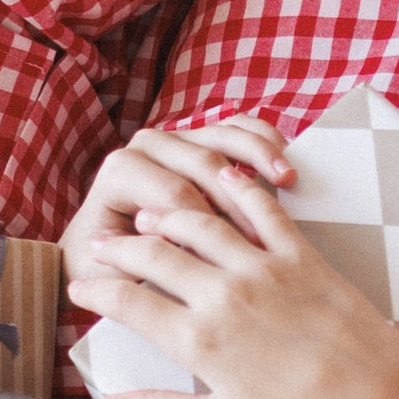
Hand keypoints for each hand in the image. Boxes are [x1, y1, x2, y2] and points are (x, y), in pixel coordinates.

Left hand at [63, 113, 294, 305]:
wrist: (112, 245)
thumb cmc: (117, 266)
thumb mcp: (120, 271)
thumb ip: (140, 263)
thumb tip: (175, 263)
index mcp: (121, 170)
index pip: (174, 193)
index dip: (207, 225)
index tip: (235, 258)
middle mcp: (145, 144)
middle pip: (202, 164)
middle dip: (236, 201)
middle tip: (262, 239)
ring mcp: (177, 136)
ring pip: (223, 138)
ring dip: (260, 156)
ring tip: (287, 180)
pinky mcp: (203, 136)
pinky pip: (238, 128)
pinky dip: (263, 141)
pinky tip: (283, 164)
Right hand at [71, 144, 398, 398]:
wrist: (371, 394)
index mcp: (198, 341)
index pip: (128, 304)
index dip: (96, 292)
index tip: (79, 288)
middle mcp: (221, 295)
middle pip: (153, 255)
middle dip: (119, 249)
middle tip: (101, 246)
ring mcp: (260, 267)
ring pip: (197, 223)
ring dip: (165, 216)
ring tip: (146, 218)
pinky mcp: (297, 253)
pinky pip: (258, 209)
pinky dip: (235, 188)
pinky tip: (217, 178)